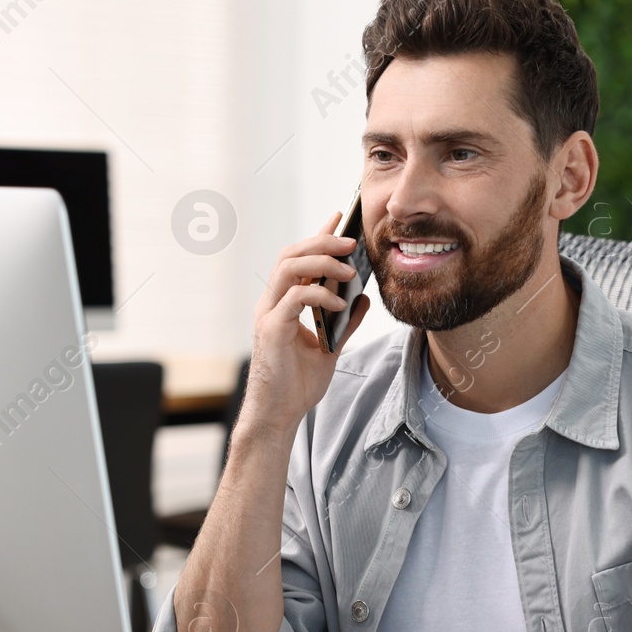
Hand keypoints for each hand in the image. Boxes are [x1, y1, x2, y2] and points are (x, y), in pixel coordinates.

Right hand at [241, 211, 371, 436]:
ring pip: (289, 269)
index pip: (299, 259)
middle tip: (352, 241)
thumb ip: (345, 322)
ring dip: (322, 263)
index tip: (341, 217)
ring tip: (349, 269)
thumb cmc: (298, 384)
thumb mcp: (330, 347)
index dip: (319, 236)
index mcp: (282, 303)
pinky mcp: (271, 330)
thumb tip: (363, 297)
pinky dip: (320, 295)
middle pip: (291, 255)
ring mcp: (268, 314)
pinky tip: (340, 302)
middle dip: (322, 242)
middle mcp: (272, 303)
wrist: (280, 414)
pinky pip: (295, 299)